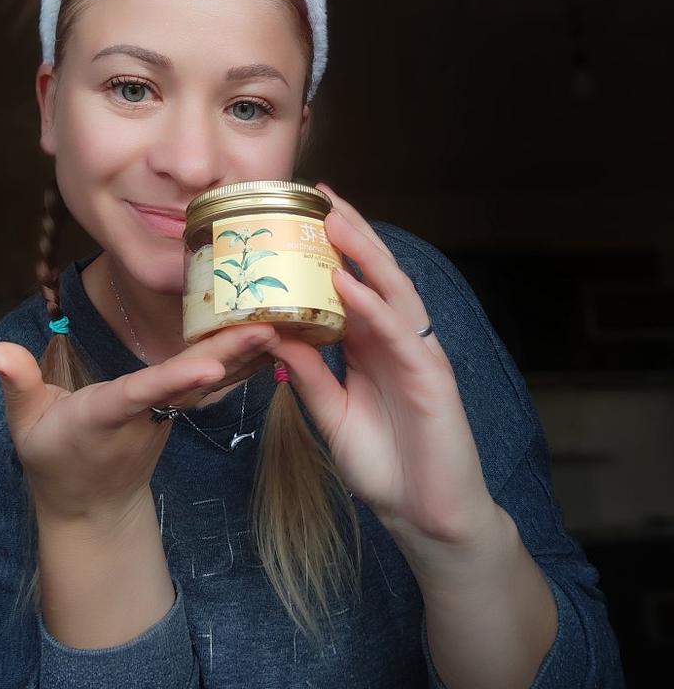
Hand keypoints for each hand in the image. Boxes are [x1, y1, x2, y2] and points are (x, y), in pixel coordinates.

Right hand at [0, 322, 278, 520]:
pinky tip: (276, 336)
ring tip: (286, 319)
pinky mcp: (182, 410)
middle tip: (270, 325)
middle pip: (194, 381)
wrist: (91, 503)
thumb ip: (17, 385)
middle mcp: (147, 415)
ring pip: (213, 381)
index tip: (209, 363)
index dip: (175, 378)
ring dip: (248, 352)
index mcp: (106, 415)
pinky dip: (246, 361)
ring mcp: (170, 415)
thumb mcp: (26, 424)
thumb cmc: (54, 456)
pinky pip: (217, 384)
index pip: (142, 393)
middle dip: (231, 354)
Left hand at [272, 184, 496, 552]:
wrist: (424, 515)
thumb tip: (276, 336)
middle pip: (374, 273)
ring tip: (334, 218)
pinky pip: (398, 332)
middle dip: (350, 232)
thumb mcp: (332, 414)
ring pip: (392, 290)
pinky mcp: (431, 376)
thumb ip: (311, 375)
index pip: (352, 283)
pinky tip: (348, 283)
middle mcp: (396, 339)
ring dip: (363, 252)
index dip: (332, 248)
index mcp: (372, 345)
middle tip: (320, 194)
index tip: (303, 213)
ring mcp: (417, 352)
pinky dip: (373, 305)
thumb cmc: (384, 464)